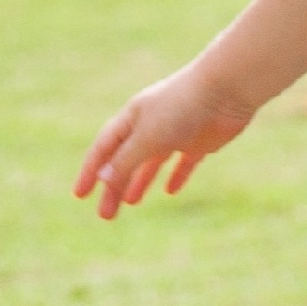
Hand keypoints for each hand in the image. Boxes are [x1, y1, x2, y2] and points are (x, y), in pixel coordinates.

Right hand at [74, 67, 260, 220]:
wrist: (226, 90)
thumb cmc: (182, 108)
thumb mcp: (147, 138)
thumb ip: (125, 160)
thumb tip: (102, 178)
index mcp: (132, 119)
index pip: (104, 149)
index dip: (90, 172)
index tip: (80, 195)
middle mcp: (151, 125)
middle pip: (125, 160)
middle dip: (113, 187)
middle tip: (105, 215)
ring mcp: (175, 133)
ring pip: (150, 163)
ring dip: (139, 182)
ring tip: (130, 202)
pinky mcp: (200, 141)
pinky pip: (183, 163)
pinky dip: (175, 176)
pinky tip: (171, 191)